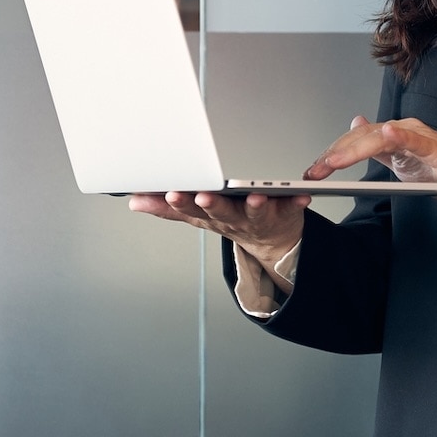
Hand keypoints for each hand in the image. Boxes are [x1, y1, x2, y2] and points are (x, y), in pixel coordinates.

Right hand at [127, 190, 309, 278]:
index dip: (181, 203)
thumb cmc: (233, 221)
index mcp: (211, 217)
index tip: (171, 193)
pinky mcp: (285, 213)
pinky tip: (303, 194)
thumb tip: (134, 201)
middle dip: (212, 204)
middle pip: (221, 212)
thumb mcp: (196, 216)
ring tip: (257, 198)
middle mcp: (233, 219)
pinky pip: (292, 207)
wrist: (272, 243)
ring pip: (255, 213)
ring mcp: (260, 218)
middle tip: (204, 196)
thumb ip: (166, 209)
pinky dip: (297, 201)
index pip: (191, 210)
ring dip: (256, 206)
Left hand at [305, 115, 436, 201]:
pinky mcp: (434, 146)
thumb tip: (353, 124)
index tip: (311, 169)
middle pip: (361, 138)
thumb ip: (375, 146)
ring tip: (334, 163)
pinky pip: (414, 139)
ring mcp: (417, 136)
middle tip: (314, 171)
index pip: (354, 140)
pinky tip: (386, 133)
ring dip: (354, 149)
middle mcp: (400, 130)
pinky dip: (400, 135)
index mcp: (390, 136)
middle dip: (335, 154)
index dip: (332, 153)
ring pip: (379, 138)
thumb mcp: (398, 161)